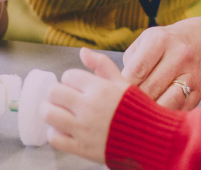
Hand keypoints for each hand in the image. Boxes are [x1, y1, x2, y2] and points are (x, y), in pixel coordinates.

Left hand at [42, 47, 130, 163]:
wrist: (151, 140)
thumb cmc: (138, 110)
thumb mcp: (123, 83)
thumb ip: (102, 65)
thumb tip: (83, 51)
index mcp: (100, 89)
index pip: (68, 76)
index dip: (70, 80)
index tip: (75, 86)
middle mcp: (89, 107)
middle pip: (54, 93)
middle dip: (55, 94)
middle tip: (61, 98)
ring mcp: (84, 129)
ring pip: (49, 114)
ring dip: (49, 111)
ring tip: (56, 112)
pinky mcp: (81, 148)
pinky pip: (55, 138)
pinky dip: (54, 133)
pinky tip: (62, 130)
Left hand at [122, 18, 200, 109]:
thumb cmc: (163, 45)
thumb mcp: (143, 43)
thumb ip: (129, 63)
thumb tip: (115, 87)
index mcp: (160, 40)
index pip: (137, 70)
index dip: (122, 86)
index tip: (113, 94)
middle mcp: (179, 56)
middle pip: (151, 88)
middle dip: (134, 100)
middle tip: (121, 108)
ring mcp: (192, 74)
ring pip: (168, 102)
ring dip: (150, 111)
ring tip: (138, 114)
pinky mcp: (200, 91)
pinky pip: (180, 109)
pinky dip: (165, 115)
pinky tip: (155, 116)